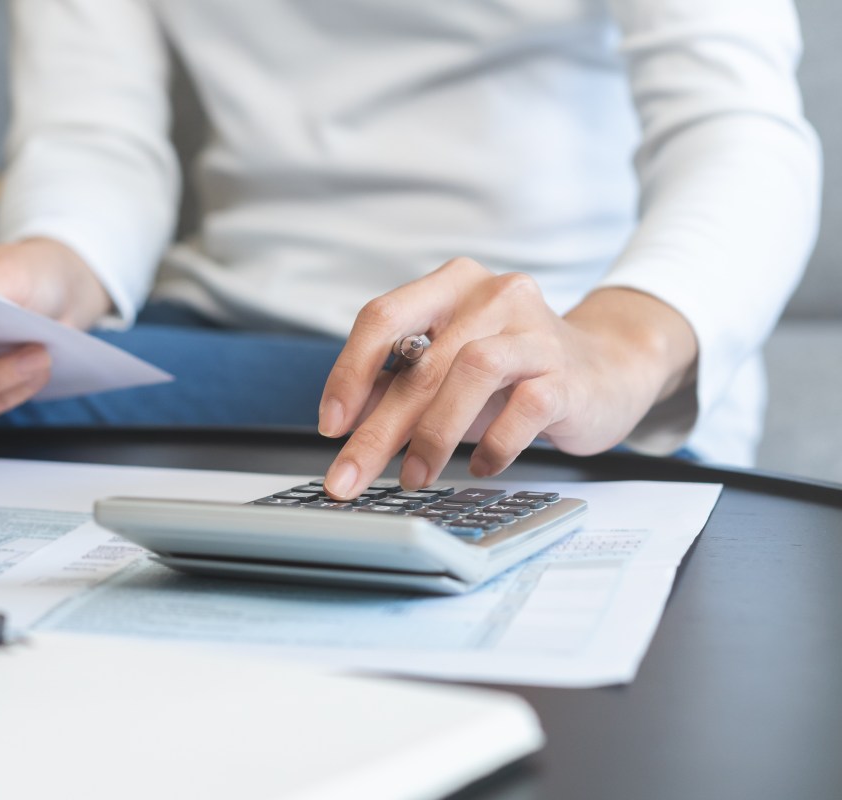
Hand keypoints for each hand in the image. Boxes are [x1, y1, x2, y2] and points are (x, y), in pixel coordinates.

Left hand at [317, 257, 696, 498]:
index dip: (348, 373)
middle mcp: (493, 295)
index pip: (383, 317)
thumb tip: (345, 426)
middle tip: (349, 476)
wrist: (606, 370)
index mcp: (451, 285)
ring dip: (433, 434)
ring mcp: (534, 331)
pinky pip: (523, 409)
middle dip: (377, 428)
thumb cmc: (511, 372)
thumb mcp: (447, 369)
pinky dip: (493, 445)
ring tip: (414, 476)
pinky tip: (479, 466)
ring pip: (470, 372)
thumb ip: (398, 385)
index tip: (332, 426)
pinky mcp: (568, 374)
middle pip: (421, 361)